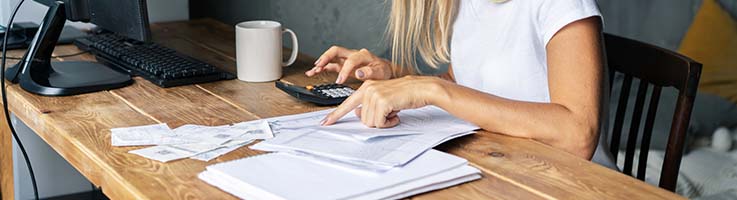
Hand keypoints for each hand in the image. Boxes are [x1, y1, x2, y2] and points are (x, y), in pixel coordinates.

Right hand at [305, 46, 392, 83]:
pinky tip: (314, 72)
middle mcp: (353, 54)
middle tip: (319, 65)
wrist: (385, 70)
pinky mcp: (344, 65)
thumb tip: (359, 73)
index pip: (350, 60)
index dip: (344, 71)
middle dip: (326, 57)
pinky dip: (322, 68)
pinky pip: (331, 65)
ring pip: (331, 57)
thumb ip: (370, 72)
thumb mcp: (381, 73)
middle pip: (336, 51)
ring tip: (312, 71)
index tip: (340, 81)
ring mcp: (347, 59)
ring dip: (321, 62)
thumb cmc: (383, 71)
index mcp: (363, 55)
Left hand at [320, 76, 447, 127]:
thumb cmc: (404, 94)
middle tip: (388, 113)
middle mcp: (367, 89)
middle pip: (362, 119)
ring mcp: (374, 94)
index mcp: (365, 87)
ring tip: (393, 111)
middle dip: (377, 121)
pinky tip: (396, 113)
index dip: (335, 115)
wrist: (420, 88)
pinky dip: (389, 122)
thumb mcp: (383, 98)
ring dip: (384, 122)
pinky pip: (380, 122)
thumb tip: (360, 115)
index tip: (325, 122)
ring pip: (371, 122)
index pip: (346, 104)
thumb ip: (369, 105)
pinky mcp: (382, 101)